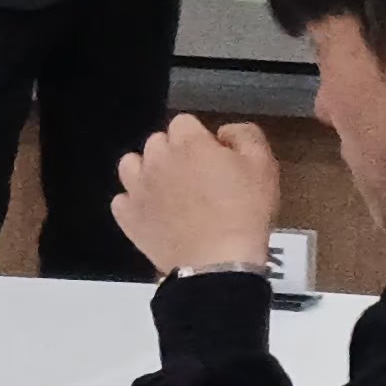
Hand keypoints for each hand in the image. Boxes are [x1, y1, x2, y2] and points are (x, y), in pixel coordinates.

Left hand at [112, 116, 285, 279]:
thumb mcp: (263, 164)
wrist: (218, 262)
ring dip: (147, 172)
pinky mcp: (128, 217)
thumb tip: (223, 132)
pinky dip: (134, 204)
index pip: (184, 122)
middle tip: (196, 178)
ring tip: (167, 192)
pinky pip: (122, 201)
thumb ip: (244, 135)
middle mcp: (156, 158)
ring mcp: (137, 188)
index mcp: (188, 142)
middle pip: (158, 142)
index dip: (199, 138)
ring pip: (131, 165)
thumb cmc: (244, 211)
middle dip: (174, 153)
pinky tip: (152, 214)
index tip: (213, 158)